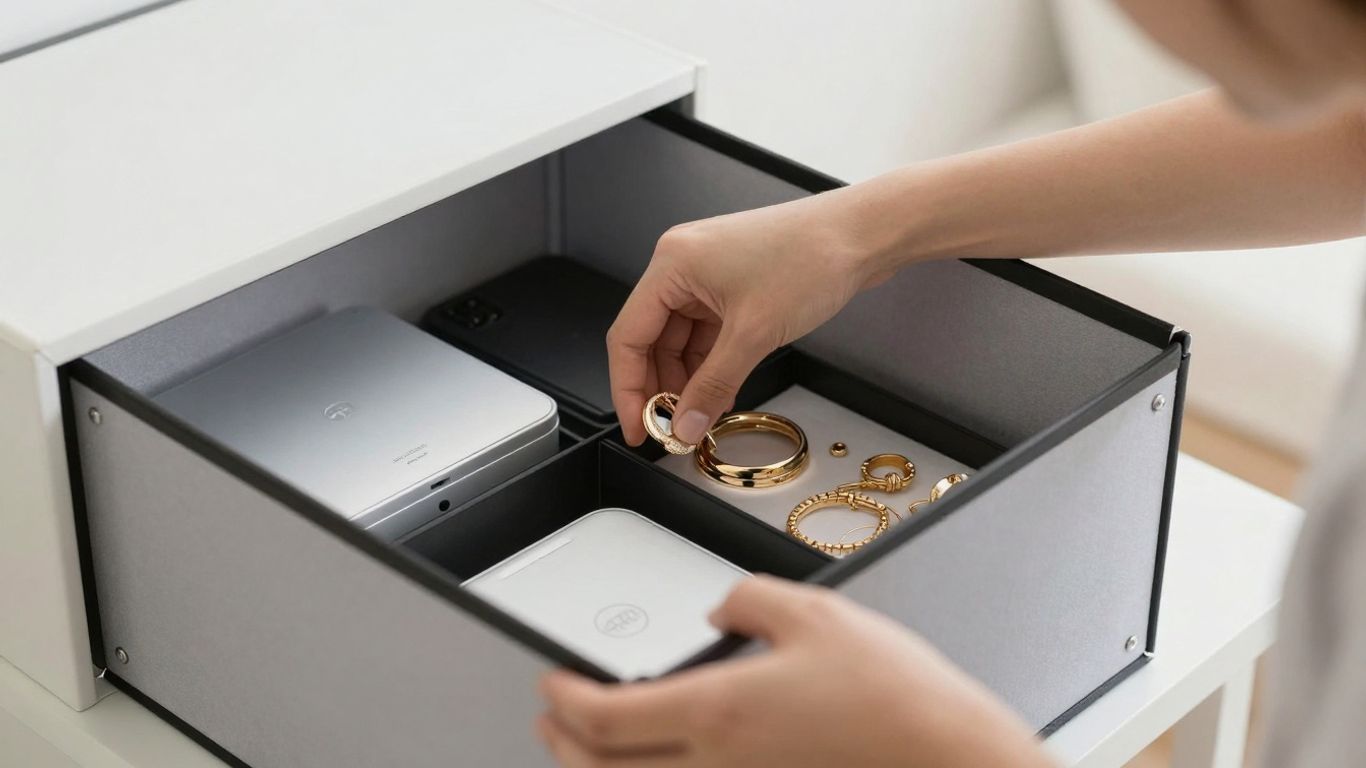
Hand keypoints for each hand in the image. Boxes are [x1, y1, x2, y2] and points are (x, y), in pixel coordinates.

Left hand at [537, 575, 1054, 767]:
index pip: (606, 717)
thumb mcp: (816, 614)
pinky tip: (665, 765)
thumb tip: (718, 604)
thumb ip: (747, 599)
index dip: (567, 701)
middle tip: (552, 721)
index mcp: (719, 712)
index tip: (555, 683)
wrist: (950, 761)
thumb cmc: (896, 699)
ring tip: (592, 751)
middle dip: (565, 745)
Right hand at [607, 189, 892, 446]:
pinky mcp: (734, 284)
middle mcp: (684, 264)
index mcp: (673, 263)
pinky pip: (707, 333)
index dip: (628, 388)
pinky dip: (711, 364)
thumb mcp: (754, 334)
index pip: (628, 335)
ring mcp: (709, 274)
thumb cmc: (811, 258)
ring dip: (688, 379)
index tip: (637, 428)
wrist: (863, 235)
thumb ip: (712, 385)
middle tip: (671, 430)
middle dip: (660, 387)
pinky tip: (721, 393)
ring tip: (699, 418)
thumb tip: (684, 425)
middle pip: (651, 339)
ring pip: (681, 340)